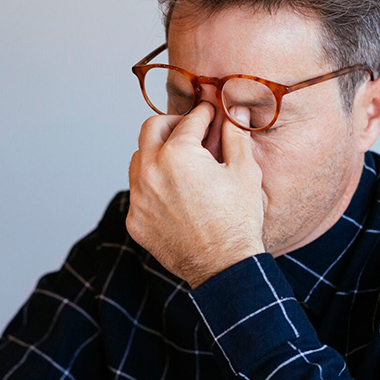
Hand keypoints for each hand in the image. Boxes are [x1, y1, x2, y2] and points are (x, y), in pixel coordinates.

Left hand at [126, 102, 266, 288]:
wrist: (223, 267)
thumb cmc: (238, 220)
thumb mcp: (244, 171)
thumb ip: (235, 136)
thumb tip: (234, 112)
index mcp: (178, 154)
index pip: (188, 120)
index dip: (203, 113)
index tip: (209, 112)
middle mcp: (150, 172)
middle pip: (150, 129)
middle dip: (171, 123)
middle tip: (188, 129)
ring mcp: (139, 198)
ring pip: (138, 159)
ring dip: (156, 154)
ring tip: (179, 161)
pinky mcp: (135, 220)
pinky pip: (137, 192)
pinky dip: (152, 186)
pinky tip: (173, 193)